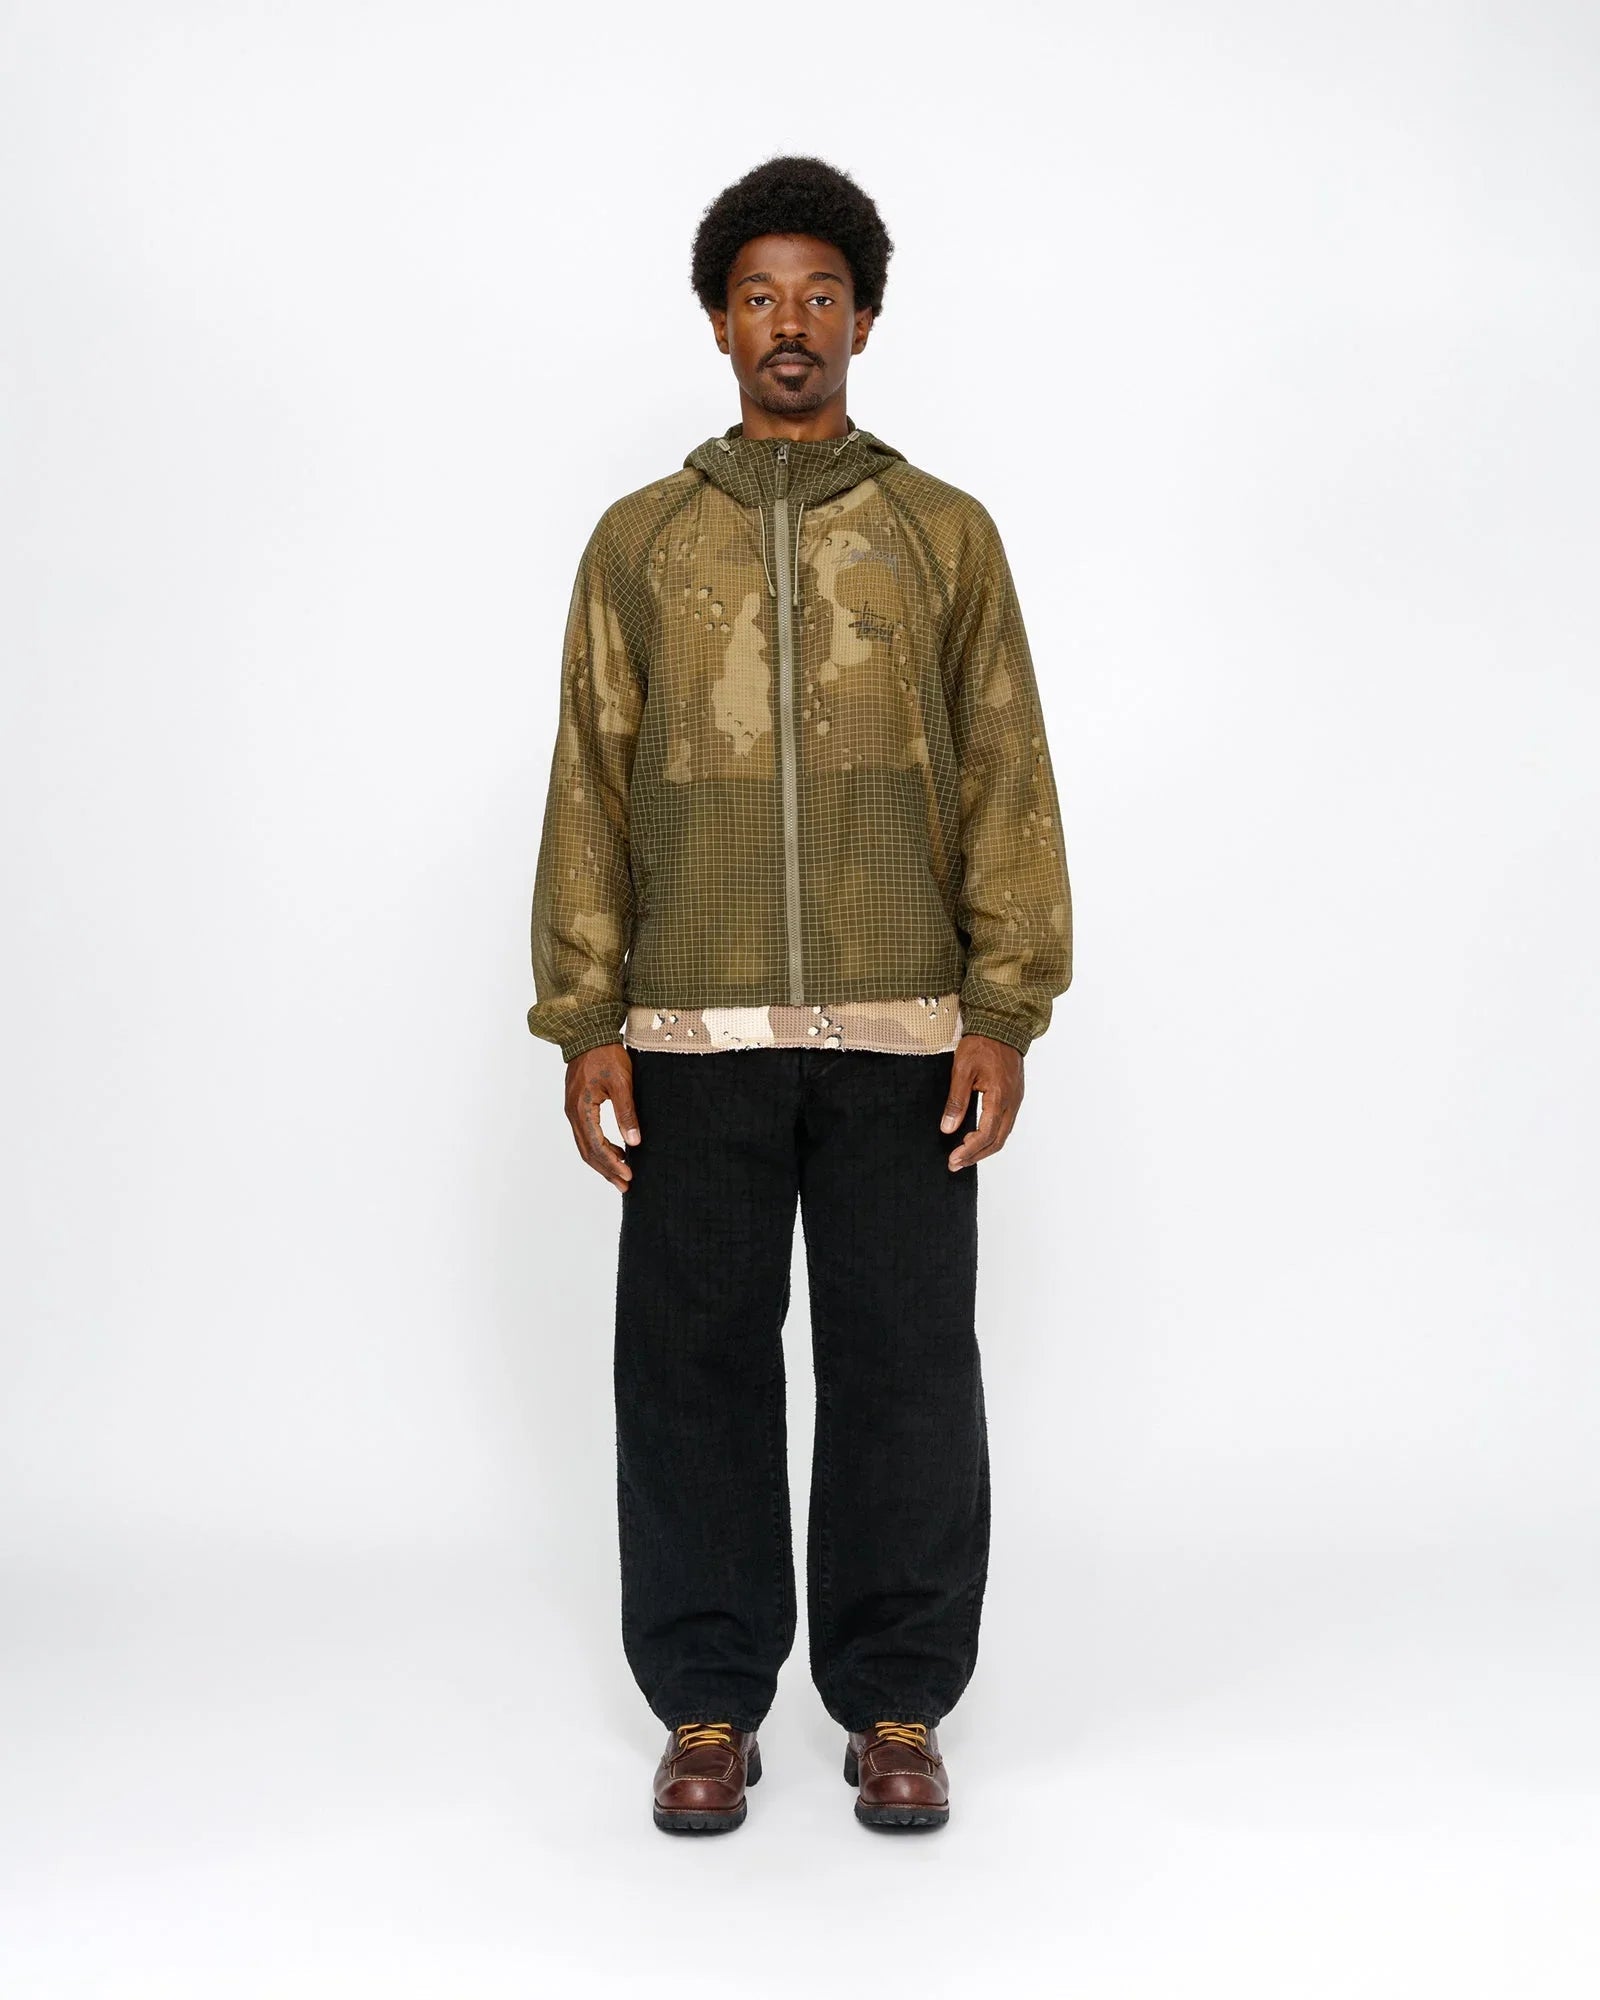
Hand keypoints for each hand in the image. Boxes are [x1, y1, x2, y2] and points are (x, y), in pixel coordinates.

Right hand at [565, 1043, 641, 1190]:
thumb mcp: (622, 1083)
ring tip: (622, 1173)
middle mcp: (573, 1114)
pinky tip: (616, 1151)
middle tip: (625, 1185)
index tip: (629, 1176)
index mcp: (581, 1109)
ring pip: (585, 1145)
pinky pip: (586, 1135)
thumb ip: (627, 1113)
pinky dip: (599, 1147)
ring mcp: (573, 1110)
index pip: (596, 1147)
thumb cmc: (606, 1055)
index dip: (612, 1164)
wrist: (589, 1034)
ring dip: (603, 1162)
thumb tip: (634, 1141)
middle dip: (607, 1170)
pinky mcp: (577, 1106)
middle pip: (588, 1152)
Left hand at [940, 1034, 1023, 1170]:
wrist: (1002, 1025)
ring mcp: (1015, 1100)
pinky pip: (1005, 1124)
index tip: (953, 1159)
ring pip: (1003, 1134)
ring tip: (963, 1156)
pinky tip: (976, 1138)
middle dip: (976, 1155)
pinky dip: (991, 1136)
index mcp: (1000, 1096)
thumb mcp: (962, 1070)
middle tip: (955, 1164)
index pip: (986, 1134)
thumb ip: (956, 1101)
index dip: (969, 1150)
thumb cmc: (982, 1044)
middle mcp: (1012, 1102)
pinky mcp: (1014, 1096)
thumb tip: (948, 1128)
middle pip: (997, 1140)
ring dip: (984, 1148)